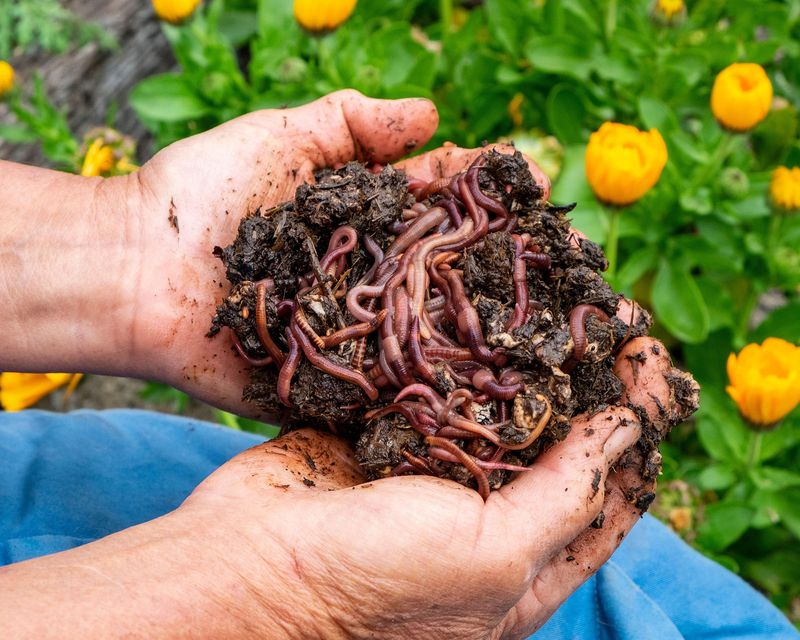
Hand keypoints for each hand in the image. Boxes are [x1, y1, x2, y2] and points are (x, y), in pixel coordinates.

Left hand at [121, 90, 548, 414]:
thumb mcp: (284, 137)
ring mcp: (356, 331)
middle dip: (511, 278)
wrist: (135, 271)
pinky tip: (494, 401)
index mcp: (366, 218)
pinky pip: (393, 389)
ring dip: (491, 340)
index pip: (446, 206)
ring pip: (434, 335)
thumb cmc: (203, 197)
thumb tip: (436, 115)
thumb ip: (355, 124)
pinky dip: (438, 392)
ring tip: (558, 350)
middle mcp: (371, 276)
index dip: (495, 204)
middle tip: (578, 290)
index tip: (548, 210)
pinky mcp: (333, 382)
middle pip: (453, 274)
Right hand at [171, 335, 694, 638]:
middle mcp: (481, 519)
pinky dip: (460, 352)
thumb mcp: (493, 557)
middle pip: (553, 445)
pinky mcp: (385, 432)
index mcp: (520, 568)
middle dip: (587, 387)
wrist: (248, 566)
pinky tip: (483, 309)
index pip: (603, 499)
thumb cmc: (376, 583)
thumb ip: (566, 495)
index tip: (653, 367)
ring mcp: (430, 471)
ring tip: (559, 304)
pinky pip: (436, 386)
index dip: (636, 436)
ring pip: (495, 407)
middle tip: (612, 321)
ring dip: (526, 360)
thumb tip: (629, 431)